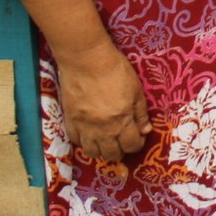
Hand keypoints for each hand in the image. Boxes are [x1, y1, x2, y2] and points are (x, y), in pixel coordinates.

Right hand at [55, 41, 151, 161]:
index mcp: (122, 120)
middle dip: (121, 150)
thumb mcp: (136, 90)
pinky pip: (76, 141)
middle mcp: (103, 129)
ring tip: (107, 141)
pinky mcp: (70, 121)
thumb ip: (141, 113)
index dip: (138, 143)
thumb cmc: (115, 71)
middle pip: (112, 154)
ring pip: (92, 152)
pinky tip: (90, 133)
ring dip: (102, 150)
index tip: (138, 136)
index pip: (132, 145)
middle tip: (123, 140)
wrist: (86, 61)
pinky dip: (84, 142)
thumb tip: (145, 130)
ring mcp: (84, 127)